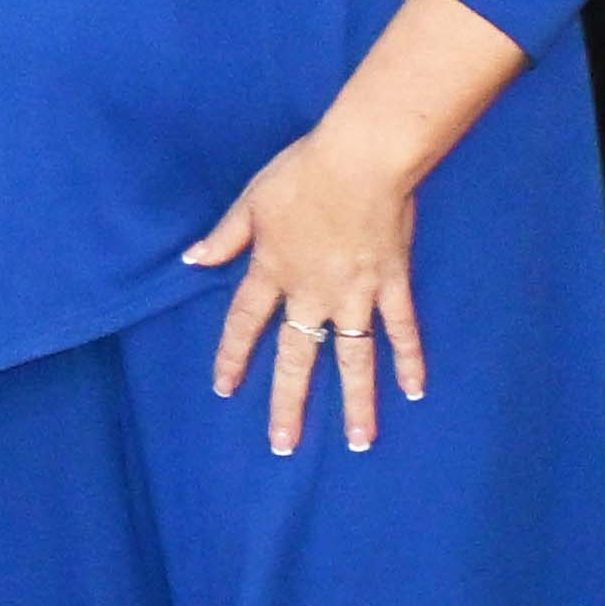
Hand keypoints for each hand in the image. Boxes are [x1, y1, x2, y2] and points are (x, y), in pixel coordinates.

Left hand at [190, 119, 433, 455]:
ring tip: (358, 442)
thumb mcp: (251, 201)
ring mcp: (356, 295)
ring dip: (355, 402)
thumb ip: (225, 237)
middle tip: (284, 445)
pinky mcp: (392, 285)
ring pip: (354, 360)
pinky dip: (409, 360)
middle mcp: (312, 294)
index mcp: (273, 271)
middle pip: (297, 357)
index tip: (225, 389)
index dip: (233, 356)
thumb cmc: (302, 173)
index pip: (245, 323)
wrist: (360, 161)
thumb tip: (191, 260)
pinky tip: (413, 391)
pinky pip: (402, 331)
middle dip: (289, 403)